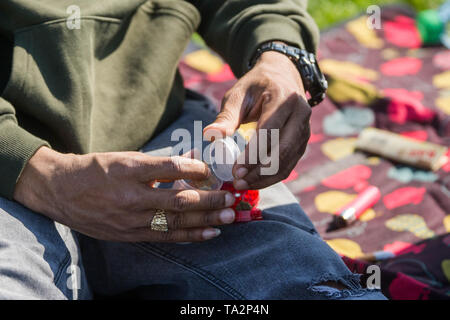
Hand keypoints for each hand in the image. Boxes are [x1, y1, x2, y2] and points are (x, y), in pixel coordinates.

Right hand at [13, 147, 235, 241]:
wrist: (61, 190)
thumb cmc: (97, 169)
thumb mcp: (125, 157)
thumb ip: (159, 163)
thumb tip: (192, 160)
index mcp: (129, 169)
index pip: (170, 167)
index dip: (195, 169)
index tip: (213, 169)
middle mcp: (131, 195)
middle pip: (178, 199)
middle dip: (210, 200)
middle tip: (232, 197)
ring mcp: (130, 218)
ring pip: (175, 221)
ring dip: (205, 220)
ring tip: (229, 216)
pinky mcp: (129, 234)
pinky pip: (164, 236)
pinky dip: (189, 236)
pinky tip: (209, 233)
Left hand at [204, 49, 311, 189]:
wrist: (281, 75)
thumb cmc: (256, 86)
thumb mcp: (238, 95)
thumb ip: (226, 116)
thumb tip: (209, 135)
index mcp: (284, 98)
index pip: (270, 132)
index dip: (253, 154)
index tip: (235, 171)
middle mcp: (301, 113)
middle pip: (283, 150)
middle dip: (260, 171)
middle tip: (238, 183)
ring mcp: (305, 128)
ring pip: (288, 161)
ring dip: (266, 178)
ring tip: (243, 185)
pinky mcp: (303, 141)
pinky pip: (290, 164)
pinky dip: (273, 176)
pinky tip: (255, 181)